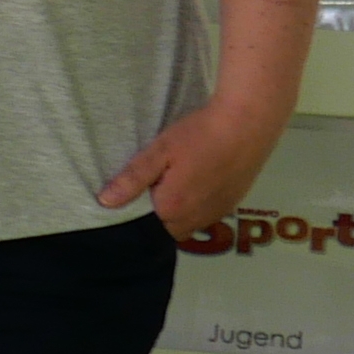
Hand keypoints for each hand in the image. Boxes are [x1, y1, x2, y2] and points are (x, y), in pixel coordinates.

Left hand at [101, 94, 291, 244]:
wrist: (248, 124)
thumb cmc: (199, 135)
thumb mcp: (160, 151)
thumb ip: (133, 179)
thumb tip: (105, 203)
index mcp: (173, 209)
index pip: (146, 228)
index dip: (137, 215)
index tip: (133, 197)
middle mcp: (196, 219)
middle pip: (168, 230)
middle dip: (158, 216)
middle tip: (153, 187)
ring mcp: (217, 213)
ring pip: (189, 224)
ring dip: (179, 213)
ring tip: (174, 184)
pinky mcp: (232, 204)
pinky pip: (207, 216)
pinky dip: (197, 207)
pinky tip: (196, 184)